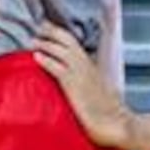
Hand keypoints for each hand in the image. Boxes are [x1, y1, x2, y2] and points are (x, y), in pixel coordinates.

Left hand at [33, 22, 128, 148]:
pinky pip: (57, 67)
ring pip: (60, 49)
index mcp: (91, 65)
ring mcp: (80, 73)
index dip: (60, 34)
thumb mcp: (98, 90)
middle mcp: (86, 64)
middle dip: (51, 30)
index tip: (48, 28)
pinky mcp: (74, 85)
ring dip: (45, 43)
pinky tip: (36, 57)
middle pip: (67, 39)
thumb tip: (75, 84)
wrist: (116, 122)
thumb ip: (86, 82)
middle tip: (39, 27)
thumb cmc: (108, 112)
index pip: (74, 42)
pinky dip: (45, 60)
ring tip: (33, 41)